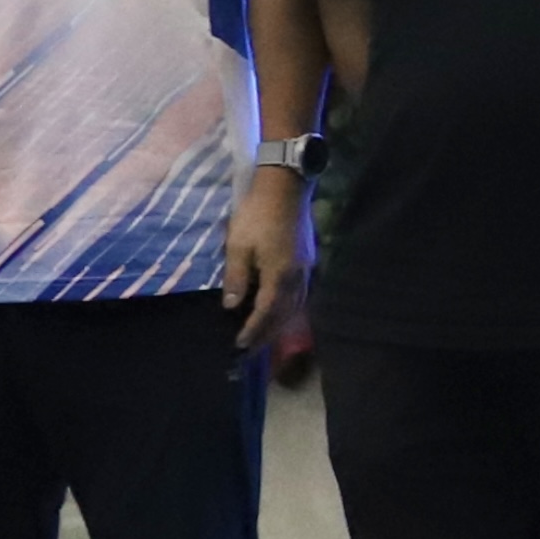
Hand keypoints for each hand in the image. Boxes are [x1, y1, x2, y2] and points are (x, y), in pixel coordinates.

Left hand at [221, 166, 308, 354]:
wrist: (285, 188)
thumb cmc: (256, 215)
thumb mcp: (237, 246)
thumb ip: (236, 278)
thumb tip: (230, 306)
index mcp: (279, 275)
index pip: (266, 312)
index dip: (252, 331)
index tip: (239, 345)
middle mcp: (297, 277)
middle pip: (284, 314)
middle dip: (267, 334)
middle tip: (250, 350)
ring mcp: (306, 269)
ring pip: (296, 306)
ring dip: (280, 324)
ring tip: (264, 335)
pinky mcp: (308, 261)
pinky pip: (300, 294)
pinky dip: (289, 309)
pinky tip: (280, 310)